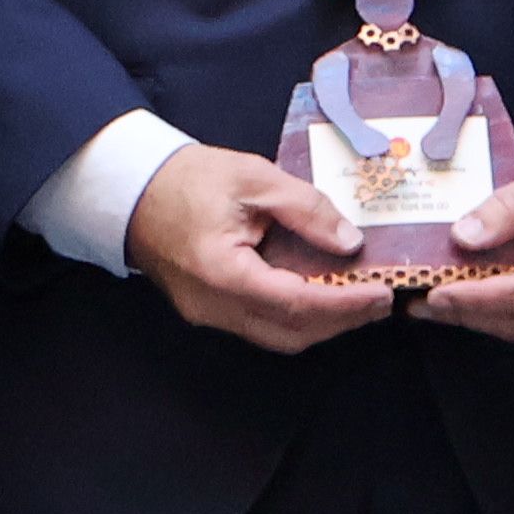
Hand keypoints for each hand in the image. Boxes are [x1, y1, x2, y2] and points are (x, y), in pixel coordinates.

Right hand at [121, 144, 381, 354]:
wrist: (131, 190)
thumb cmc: (188, 179)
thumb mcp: (253, 177)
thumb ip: (306, 209)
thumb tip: (351, 242)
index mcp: (222, 272)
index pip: (297, 302)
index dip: (345, 304)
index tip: (382, 294)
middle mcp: (213, 306)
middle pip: (291, 332)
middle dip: (342, 321)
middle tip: (381, 301)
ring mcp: (207, 314)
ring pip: (277, 336)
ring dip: (321, 324)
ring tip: (357, 302)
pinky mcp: (207, 311)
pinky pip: (260, 326)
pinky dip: (296, 317)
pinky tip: (318, 296)